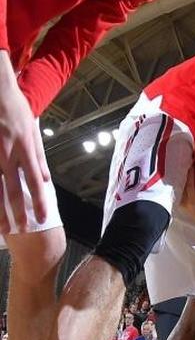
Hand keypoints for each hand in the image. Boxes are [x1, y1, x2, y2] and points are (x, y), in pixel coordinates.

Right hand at [0, 67, 50, 232]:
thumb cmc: (14, 109)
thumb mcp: (33, 131)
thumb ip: (39, 157)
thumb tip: (46, 179)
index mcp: (24, 149)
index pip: (35, 183)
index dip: (39, 202)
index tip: (42, 219)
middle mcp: (7, 154)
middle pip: (12, 190)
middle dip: (16, 212)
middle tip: (20, 230)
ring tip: (2, 226)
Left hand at [178, 165, 194, 224]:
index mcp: (191, 198)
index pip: (190, 182)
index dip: (191, 173)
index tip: (192, 165)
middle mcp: (184, 200)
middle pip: (186, 184)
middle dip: (190, 176)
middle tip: (193, 167)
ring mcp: (181, 202)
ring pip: (185, 188)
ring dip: (189, 182)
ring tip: (193, 174)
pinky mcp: (181, 204)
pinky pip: (184, 193)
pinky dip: (188, 188)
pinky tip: (192, 185)